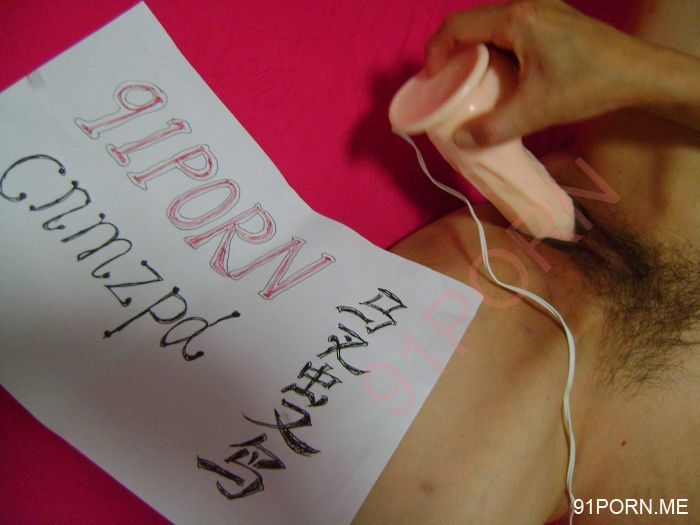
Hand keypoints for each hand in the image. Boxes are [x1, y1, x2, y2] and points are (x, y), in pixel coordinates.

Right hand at [425, 0, 653, 146]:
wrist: (640, 73)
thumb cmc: (589, 85)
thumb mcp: (537, 111)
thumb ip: (494, 127)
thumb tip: (460, 140)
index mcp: (516, 19)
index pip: (458, 26)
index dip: (436, 51)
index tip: (431, 78)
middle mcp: (525, 6)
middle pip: (472, 23)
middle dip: (453, 53)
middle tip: (447, 83)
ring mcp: (541, 10)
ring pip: (491, 27)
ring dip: (475, 52)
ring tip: (471, 83)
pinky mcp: (552, 20)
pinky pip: (510, 30)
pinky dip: (496, 51)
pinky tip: (501, 77)